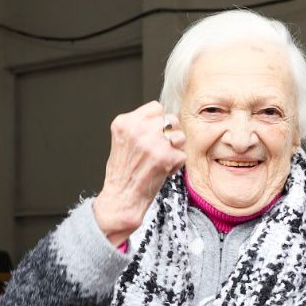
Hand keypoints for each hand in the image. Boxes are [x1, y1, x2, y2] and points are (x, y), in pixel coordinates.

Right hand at [92, 101, 186, 245]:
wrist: (122, 198)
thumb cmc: (123, 171)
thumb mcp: (124, 139)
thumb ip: (140, 125)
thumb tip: (165, 118)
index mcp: (125, 122)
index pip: (156, 107)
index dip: (159, 121)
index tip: (154, 134)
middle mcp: (138, 130)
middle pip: (171, 120)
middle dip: (170, 134)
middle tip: (160, 149)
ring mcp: (154, 143)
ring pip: (180, 137)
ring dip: (175, 149)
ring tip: (160, 160)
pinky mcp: (167, 157)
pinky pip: (183, 155)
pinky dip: (176, 165)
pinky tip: (161, 171)